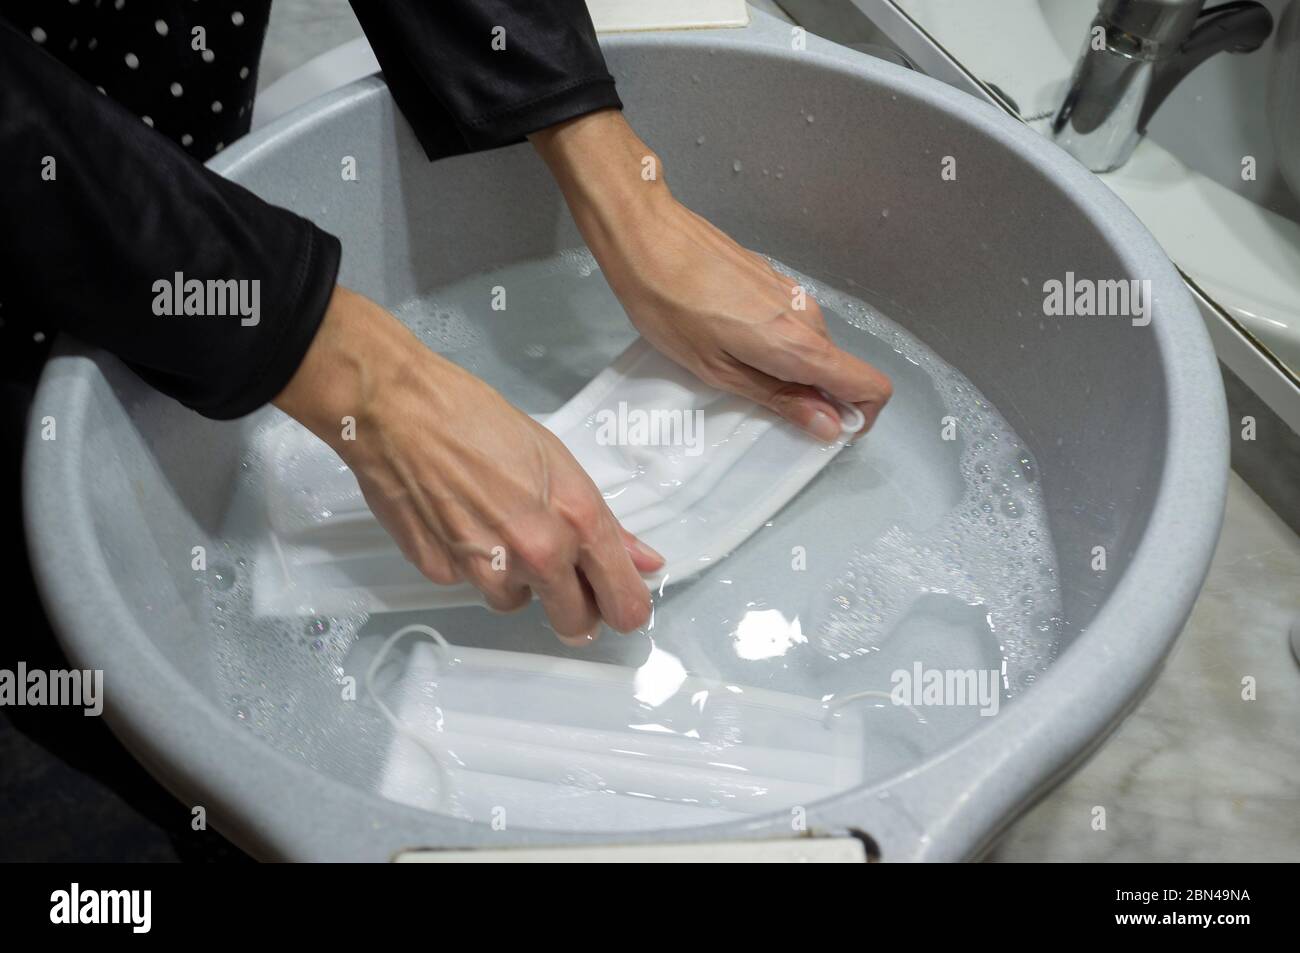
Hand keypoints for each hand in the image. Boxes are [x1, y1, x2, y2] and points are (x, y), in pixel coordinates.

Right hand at [274, 286, 662, 643]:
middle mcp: (539, 552)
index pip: (622, 598)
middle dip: (575, 608)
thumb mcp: (556, 459)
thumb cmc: (479, 419)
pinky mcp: (443, 574)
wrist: (398, 410)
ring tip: (495, 528)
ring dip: (517, 581)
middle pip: (576, 621)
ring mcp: (488, 569)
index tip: (622, 608)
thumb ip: (603, 522)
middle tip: (564, 583)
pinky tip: (456, 523)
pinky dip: (470, 565)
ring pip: (518, 603)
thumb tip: (645, 562)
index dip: (626, 608)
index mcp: (577, 518)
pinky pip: (470, 585)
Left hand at [530, 110, 892, 441]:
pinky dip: (775, 343)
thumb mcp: (718, 370)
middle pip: (839, 370)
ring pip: (812, 347)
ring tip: (729, 365)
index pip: (870, 386)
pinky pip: (792, 324)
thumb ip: (779, 398)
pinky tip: (725, 336)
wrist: (647, 236)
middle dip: (812, 396)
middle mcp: (808, 316)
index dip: (858, 415)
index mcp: (799, 344)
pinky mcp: (775, 280)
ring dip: (788, 368)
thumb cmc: (669, 307)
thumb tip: (829, 425)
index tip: (822, 428)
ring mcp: (793, 293)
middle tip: (754, 401)